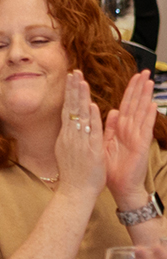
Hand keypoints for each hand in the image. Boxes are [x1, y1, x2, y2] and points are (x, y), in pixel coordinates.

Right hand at [56, 70, 106, 198]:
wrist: (75, 192)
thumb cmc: (74, 175)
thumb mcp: (68, 153)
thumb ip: (72, 137)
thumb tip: (72, 125)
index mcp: (66, 137)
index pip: (68, 111)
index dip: (70, 94)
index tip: (72, 79)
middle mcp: (71, 137)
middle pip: (71, 109)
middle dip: (73, 89)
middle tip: (74, 72)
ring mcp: (79, 143)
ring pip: (80, 116)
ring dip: (81, 98)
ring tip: (81, 81)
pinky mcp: (90, 150)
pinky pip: (91, 132)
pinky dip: (91, 118)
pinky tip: (91, 106)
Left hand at [103, 70, 155, 199]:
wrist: (120, 186)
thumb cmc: (113, 166)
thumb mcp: (108, 143)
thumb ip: (110, 127)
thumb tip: (112, 110)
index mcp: (121, 129)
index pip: (126, 105)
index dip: (130, 90)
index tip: (134, 75)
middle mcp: (131, 130)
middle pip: (135, 105)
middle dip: (139, 88)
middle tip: (144, 72)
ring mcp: (137, 137)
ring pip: (141, 113)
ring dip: (145, 98)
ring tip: (149, 82)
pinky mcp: (141, 146)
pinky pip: (144, 129)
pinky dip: (147, 117)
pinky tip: (151, 105)